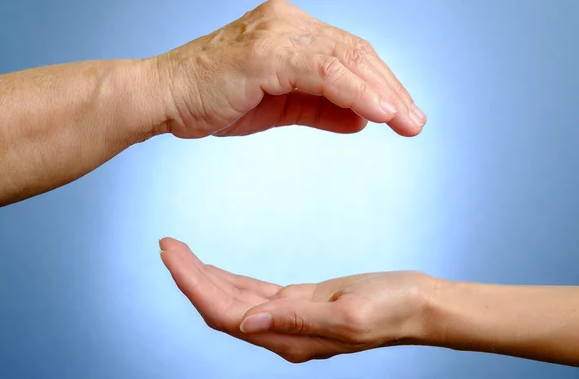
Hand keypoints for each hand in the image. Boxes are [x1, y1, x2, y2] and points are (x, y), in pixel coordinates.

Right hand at [151, 0, 425, 138]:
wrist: (164, 98)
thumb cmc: (213, 99)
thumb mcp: (279, 106)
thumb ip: (321, 108)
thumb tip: (361, 119)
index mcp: (290, 31)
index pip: (348, 54)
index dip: (379, 83)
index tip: (402, 112)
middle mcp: (287, 23)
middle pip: (354, 52)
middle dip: (389, 88)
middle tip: (414, 121)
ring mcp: (276, 33)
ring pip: (344, 59)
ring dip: (381, 92)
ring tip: (406, 121)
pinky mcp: (265, 51)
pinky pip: (323, 71)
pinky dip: (355, 92)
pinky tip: (379, 113)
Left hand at [159, 237, 431, 362]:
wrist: (419, 305)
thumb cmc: (393, 308)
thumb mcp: (348, 313)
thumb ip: (297, 320)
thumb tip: (247, 323)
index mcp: (290, 339)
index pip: (226, 315)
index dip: (195, 287)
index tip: (172, 257)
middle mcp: (282, 333)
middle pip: (222, 307)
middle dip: (190, 277)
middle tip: (166, 245)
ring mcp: (289, 318)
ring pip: (234, 300)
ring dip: (204, 276)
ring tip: (179, 251)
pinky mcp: (299, 303)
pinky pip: (254, 292)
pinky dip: (229, 278)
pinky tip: (215, 269)